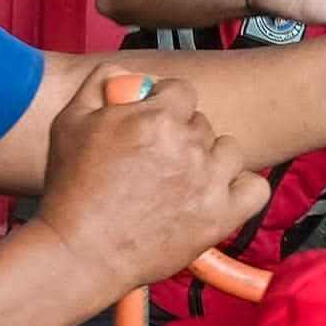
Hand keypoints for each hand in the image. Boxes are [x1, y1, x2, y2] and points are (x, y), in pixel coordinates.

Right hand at [27, 75, 269, 291]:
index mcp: (156, 117)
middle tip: (154, 160)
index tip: (151, 123)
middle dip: (180, 135)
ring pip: (228, 150)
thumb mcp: (70, 120)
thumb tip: (127, 74)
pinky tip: (216, 193)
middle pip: (201, 123)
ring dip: (210, 159)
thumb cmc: (72, 190)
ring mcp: (208, 182)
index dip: (165, 105)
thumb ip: (101, 83)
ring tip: (181, 179)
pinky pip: (255, 188)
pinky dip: (241, 188)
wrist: (80, 251)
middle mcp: (188, 145)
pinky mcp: (219, 217)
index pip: (182, 92)